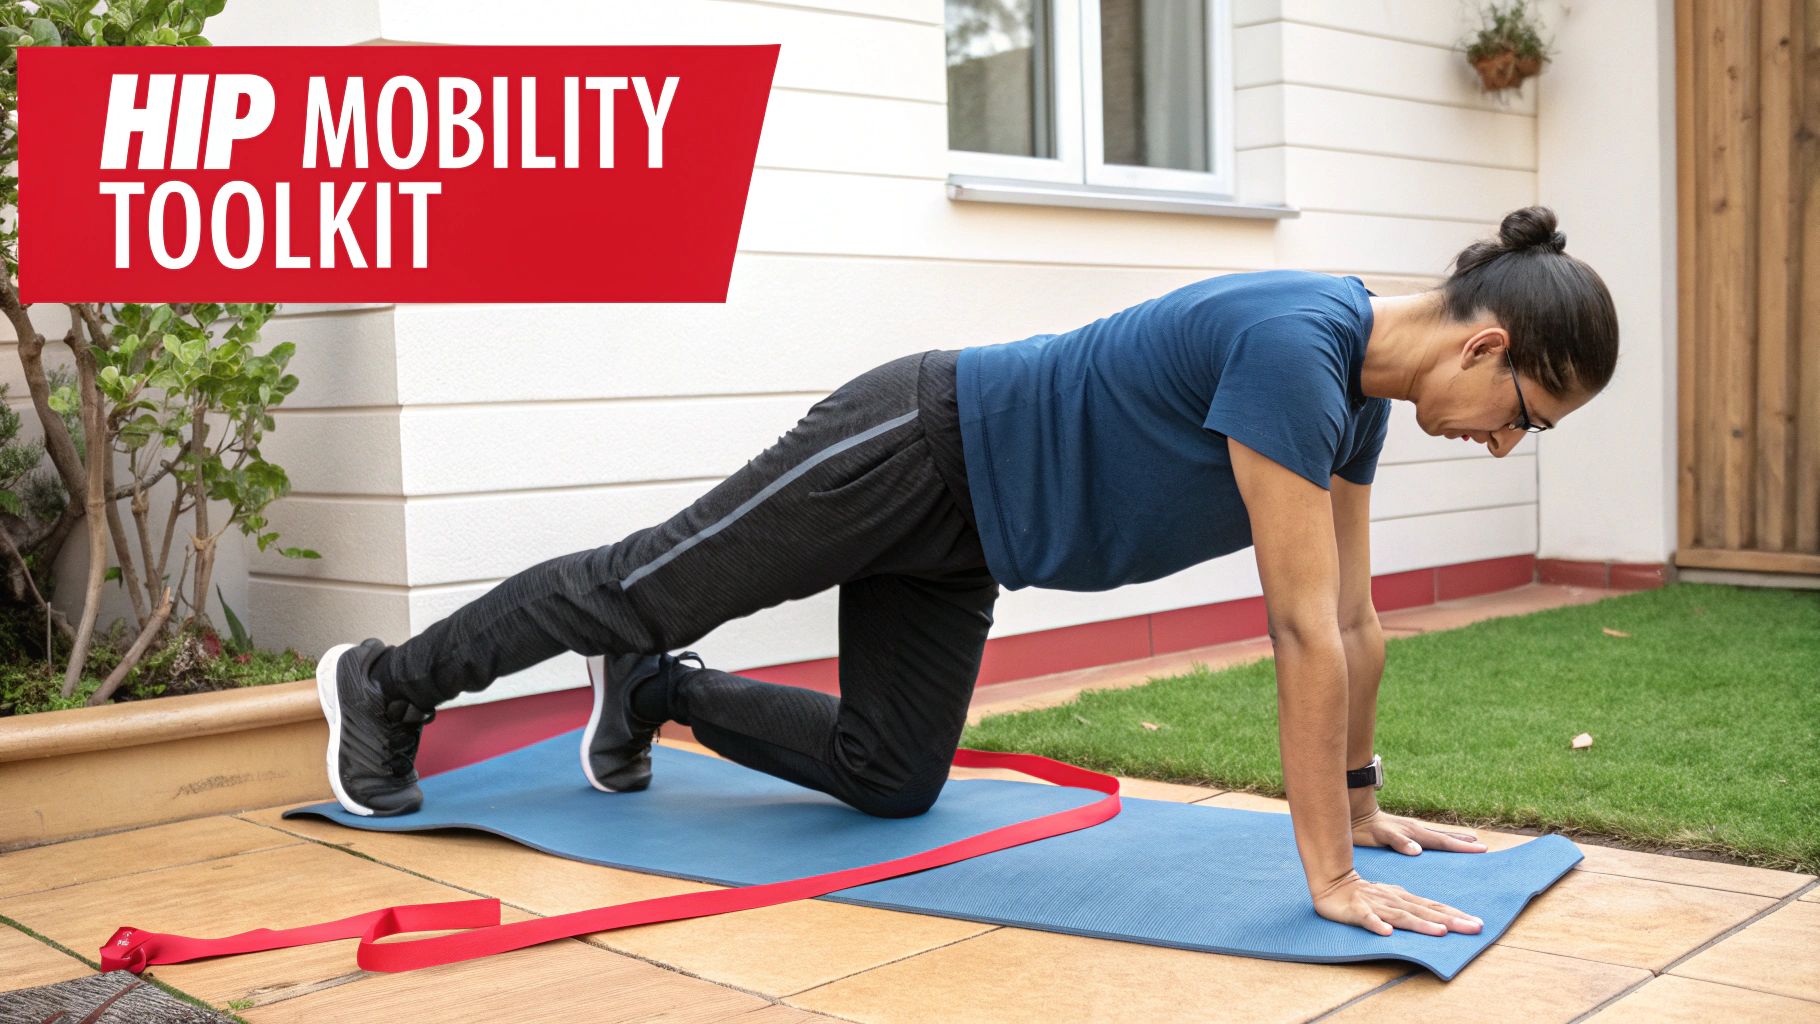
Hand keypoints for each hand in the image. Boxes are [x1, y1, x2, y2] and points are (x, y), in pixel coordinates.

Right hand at [1312, 870, 1483, 937]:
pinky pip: (1367, 919)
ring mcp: (1376, 905)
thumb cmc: (1366, 895)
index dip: (1457, 915)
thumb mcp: (1394, 900)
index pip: (1435, 908)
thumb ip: (1415, 910)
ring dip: (1421, 924)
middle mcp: (1395, 901)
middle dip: (1451, 920)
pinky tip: (1386, 933)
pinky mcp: (1357, 911)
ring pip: (1402, 916)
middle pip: (1426, 912)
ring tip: (1441, 932)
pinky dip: (1376, 925)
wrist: (1333, 883)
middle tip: (1475, 927)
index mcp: (1405, 899)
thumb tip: (1442, 922)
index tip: (1479, 924)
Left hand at [1351, 808, 1487, 854]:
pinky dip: (1439, 840)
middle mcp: (1416, 830)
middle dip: (1463, 842)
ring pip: (1437, 835)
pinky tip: (1440, 843)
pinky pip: (1428, 837)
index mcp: (1414, 833)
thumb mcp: (1380, 836)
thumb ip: (1398, 842)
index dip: (1461, 847)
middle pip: (1444, 837)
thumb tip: (1419, 851)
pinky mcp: (1405, 831)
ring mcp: (1411, 829)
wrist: (1354, 813)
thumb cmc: (1366, 828)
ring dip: (1454, 839)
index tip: (1481, 849)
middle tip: (1483, 847)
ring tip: (1470, 840)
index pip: (1443, 841)